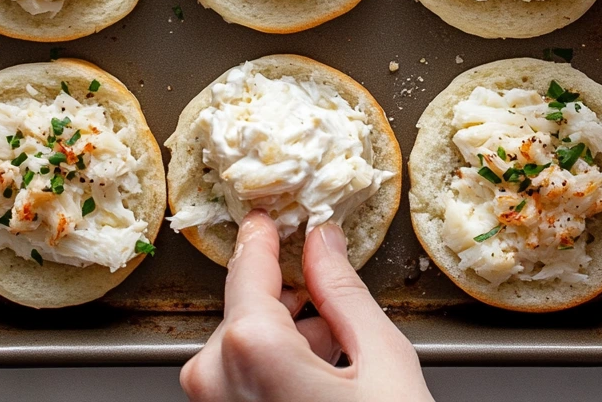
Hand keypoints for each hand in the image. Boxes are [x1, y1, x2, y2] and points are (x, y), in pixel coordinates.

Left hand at [180, 210, 434, 401]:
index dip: (262, 237)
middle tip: (332, 304)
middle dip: (287, 302)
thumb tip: (324, 243)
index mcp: (252, 350)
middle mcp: (218, 385)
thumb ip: (343, 291)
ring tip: (340, 354)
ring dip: (285, 340)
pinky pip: (242, 387)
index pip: (249, 269)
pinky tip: (324, 384)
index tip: (265, 217)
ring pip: (242, 351)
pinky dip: (277, 373)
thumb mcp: (382, 360)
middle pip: (246, 313)